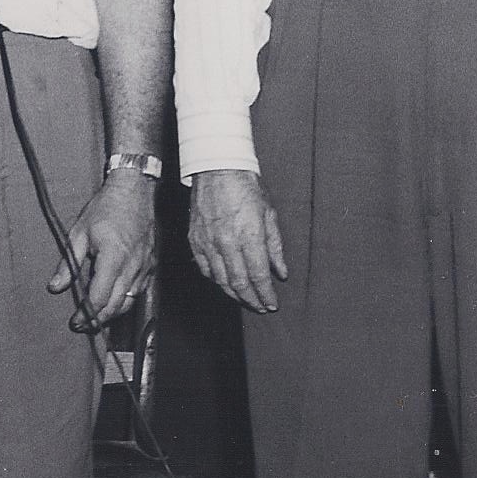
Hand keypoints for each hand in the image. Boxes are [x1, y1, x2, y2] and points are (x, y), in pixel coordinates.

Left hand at [48, 173, 156, 330]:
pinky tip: (114, 300)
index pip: (100, 297)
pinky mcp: (150, 264)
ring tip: (96, 316)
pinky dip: (126, 299)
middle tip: (82, 324)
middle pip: (116, 305)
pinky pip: (139, 290)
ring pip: (129, 301)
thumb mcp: (78, 232)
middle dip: (98, 319)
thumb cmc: (106, 208)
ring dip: (112, 312)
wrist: (134, 191)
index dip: (86, 314)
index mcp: (113, 257)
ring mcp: (144, 266)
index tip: (75, 321)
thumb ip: (68, 263)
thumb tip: (55, 286)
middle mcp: (132, 266)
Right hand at [189, 168, 289, 312]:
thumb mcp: (269, 215)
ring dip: (234, 294)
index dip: (266, 294)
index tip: (272, 304)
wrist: (217, 169)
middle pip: (239, 283)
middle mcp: (227, 243)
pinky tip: (224, 283)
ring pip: (220, 280)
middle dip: (252, 300)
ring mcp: (208, 242)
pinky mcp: (195, 240)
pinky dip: (216, 280)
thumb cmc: (246, 188)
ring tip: (245, 300)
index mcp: (249, 236)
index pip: (259, 276)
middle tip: (260, 307)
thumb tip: (281, 272)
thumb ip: (275, 247)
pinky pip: (205, 268)